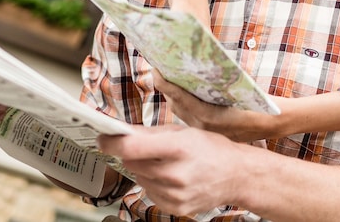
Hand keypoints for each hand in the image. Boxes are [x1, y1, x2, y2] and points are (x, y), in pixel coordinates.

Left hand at [98, 124, 244, 215]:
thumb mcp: (183, 132)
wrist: (236, 176)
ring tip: (165, 163)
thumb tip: (120, 131)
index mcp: (178, 148)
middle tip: (146, 148)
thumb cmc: (211, 149)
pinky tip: (170, 177)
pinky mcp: (175, 208)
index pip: (131, 147)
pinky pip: (149, 193)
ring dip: (144, 169)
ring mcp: (175, 194)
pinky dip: (153, 184)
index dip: (112, 142)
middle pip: (132, 162)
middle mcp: (175, 174)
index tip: (103, 137)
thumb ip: (150, 133)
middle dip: (132, 153)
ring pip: (139, 178)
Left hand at [153, 70, 277, 141]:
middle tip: (161, 67)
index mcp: (207, 115)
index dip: (164, 82)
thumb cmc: (259, 102)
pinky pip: (188, 116)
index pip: (178, 96)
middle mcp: (202, 125)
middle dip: (166, 86)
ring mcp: (204, 130)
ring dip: (174, 95)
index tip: (155, 68)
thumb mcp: (239, 85)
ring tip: (169, 77)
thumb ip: (215, 78)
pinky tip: (184, 93)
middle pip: (175, 103)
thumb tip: (194, 61)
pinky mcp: (207, 132)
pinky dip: (183, 103)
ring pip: (180, 111)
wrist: (274, 123)